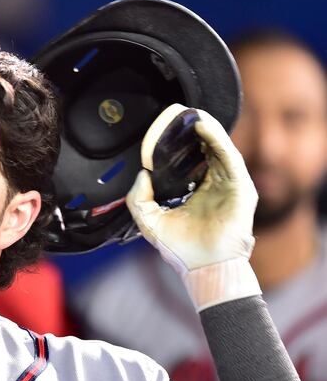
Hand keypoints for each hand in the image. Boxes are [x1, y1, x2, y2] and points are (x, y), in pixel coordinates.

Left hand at [127, 104, 259, 308]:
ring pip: (220, 148)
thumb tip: (141, 173)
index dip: (181, 141)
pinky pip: (229, 157)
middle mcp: (215, 186)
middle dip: (195, 129)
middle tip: (180, 112)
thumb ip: (139, 198)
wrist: (203, 268)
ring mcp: (230, 186)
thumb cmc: (180, 249)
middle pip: (207, 149)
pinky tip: (203, 126)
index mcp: (196, 191)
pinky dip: (217, 140)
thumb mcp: (148, 220)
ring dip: (207, 128)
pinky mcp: (242, 189)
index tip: (167, 126)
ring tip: (192, 112)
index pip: (191, 159)